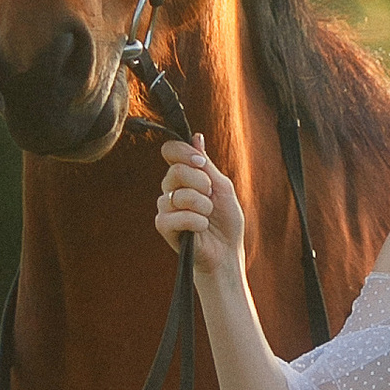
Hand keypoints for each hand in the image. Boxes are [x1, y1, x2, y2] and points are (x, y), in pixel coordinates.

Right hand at [155, 139, 247, 268]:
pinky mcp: (163, 226)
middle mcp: (171, 188)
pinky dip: (195, 221)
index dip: (183, 152)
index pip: (170, 151)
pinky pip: (174, 216)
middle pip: (175, 171)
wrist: (226, 252)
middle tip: (211, 196)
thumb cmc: (226, 221)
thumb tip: (196, 137)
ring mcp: (165, 207)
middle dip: (201, 183)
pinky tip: (201, 228)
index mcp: (184, 176)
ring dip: (202, 205)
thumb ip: (206, 165)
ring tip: (208, 216)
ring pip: (177, 194)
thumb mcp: (221, 187)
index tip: (201, 163)